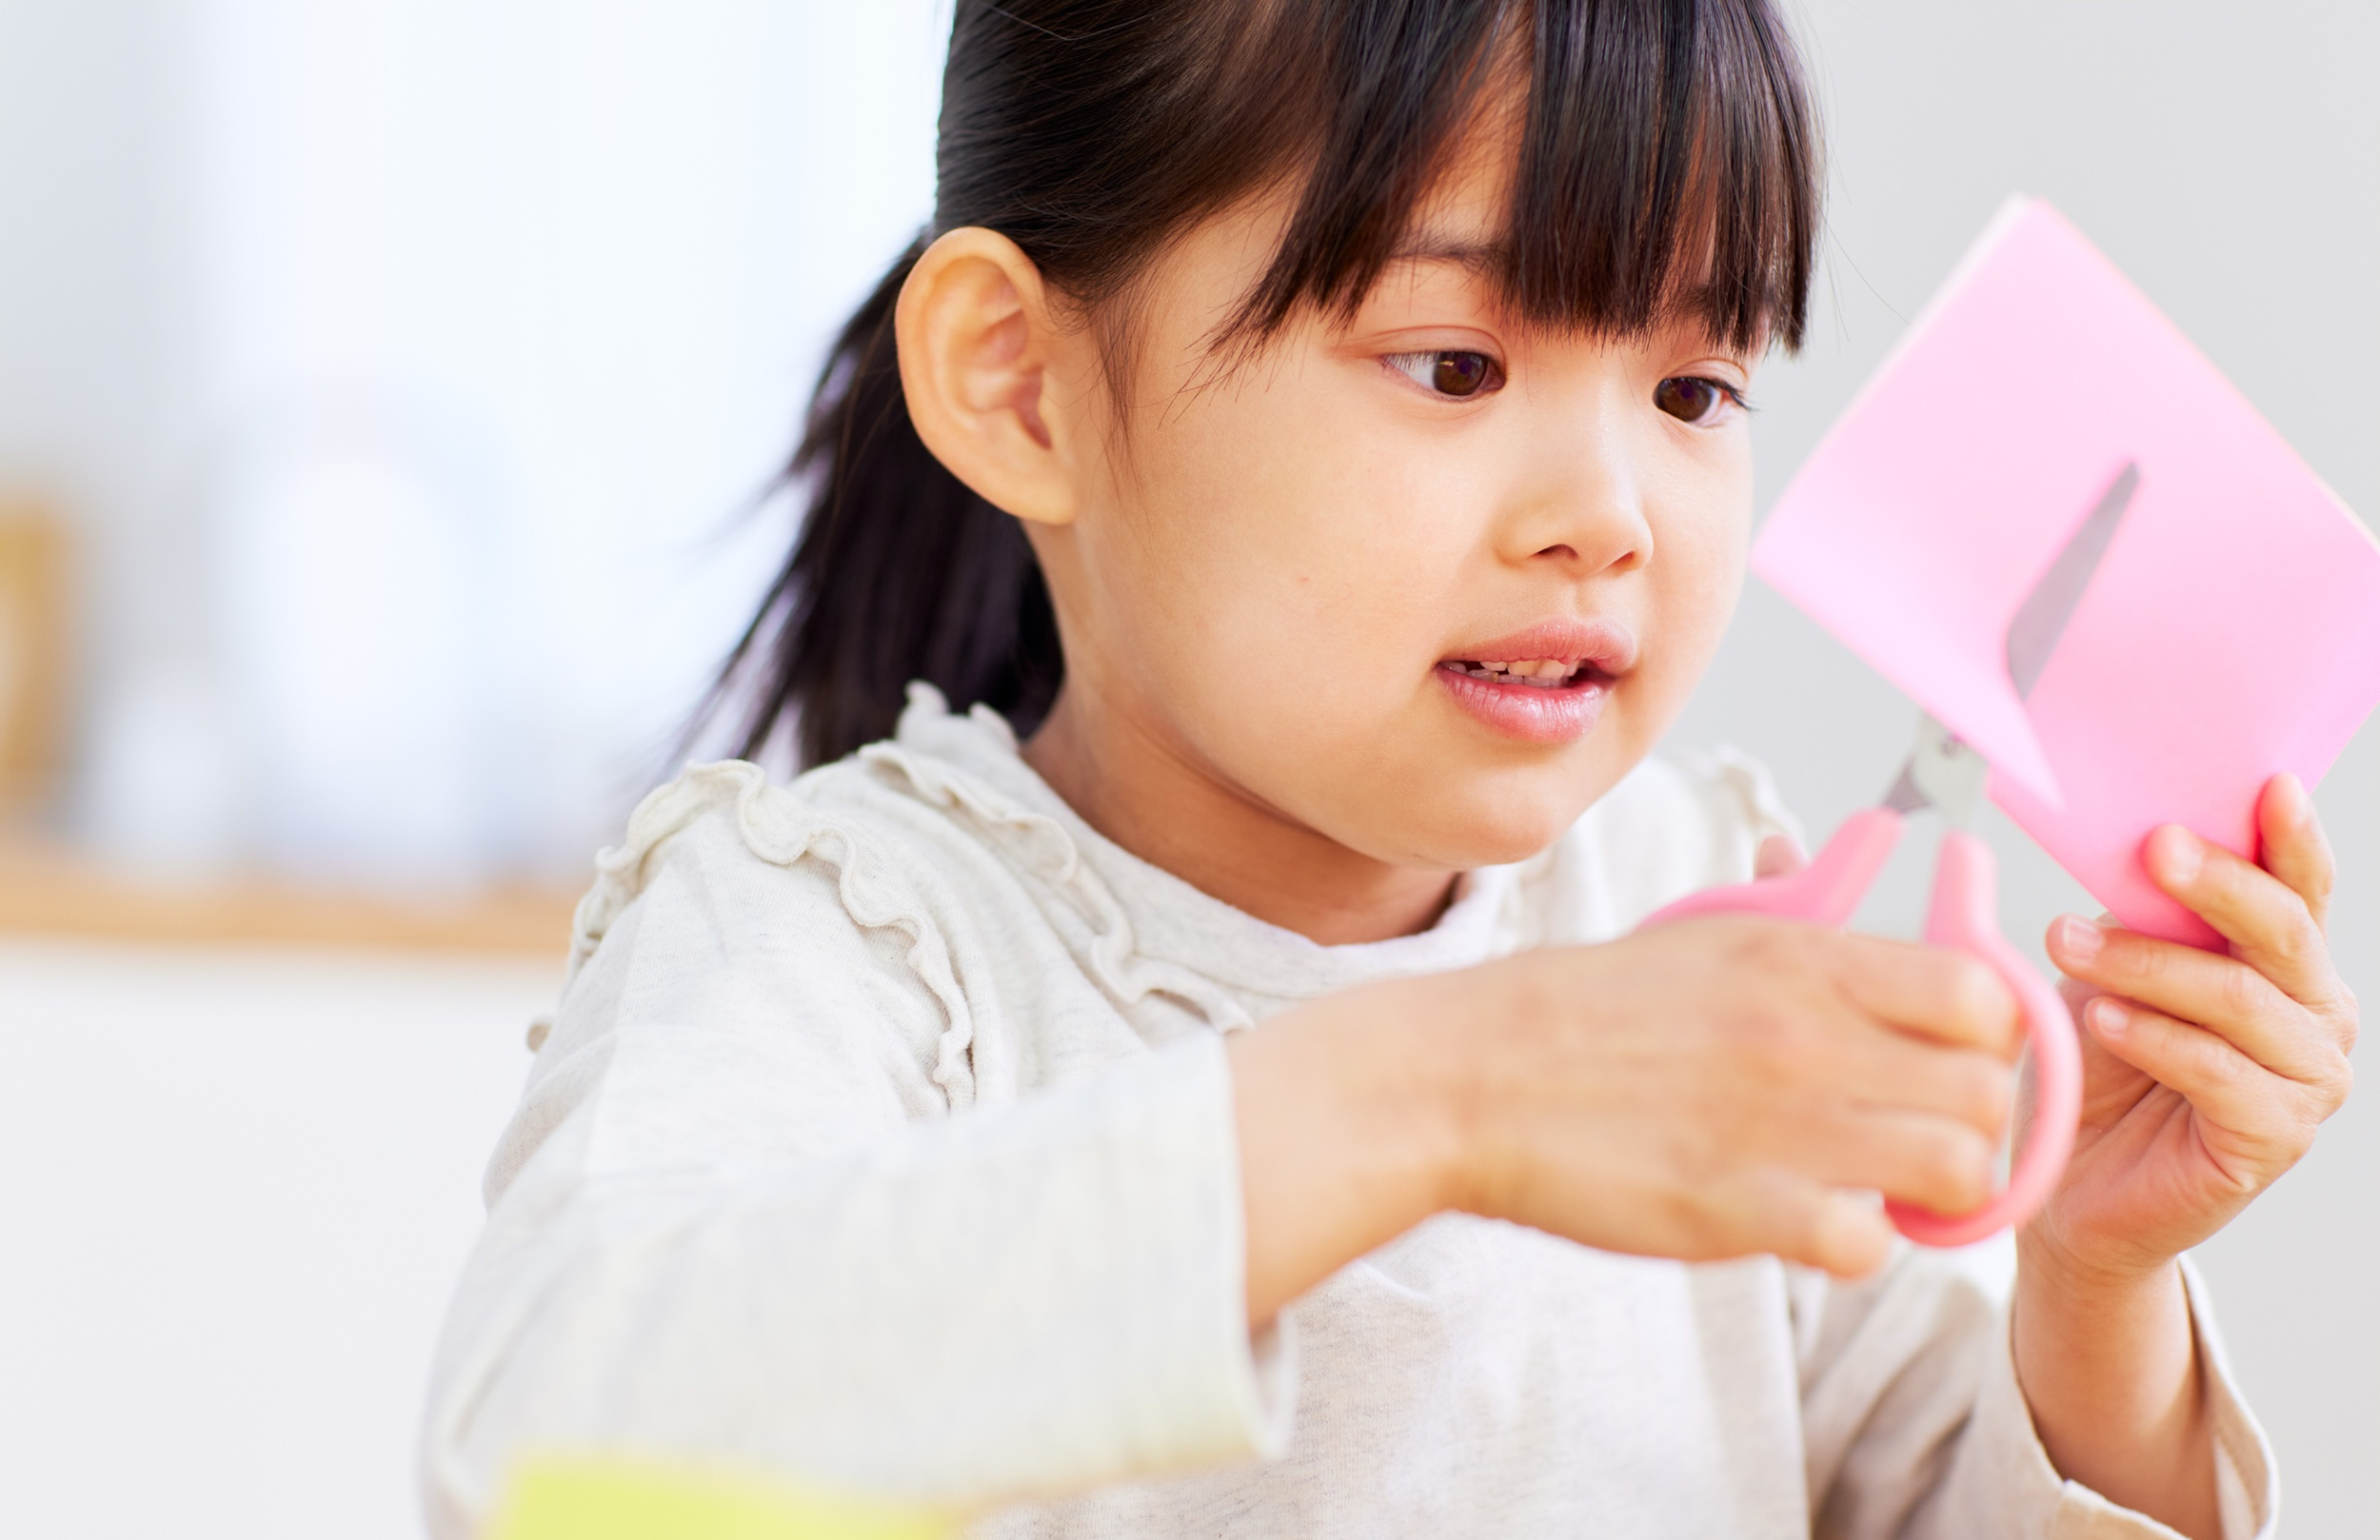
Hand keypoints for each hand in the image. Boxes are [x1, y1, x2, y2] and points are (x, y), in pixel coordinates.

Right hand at [1229, 901, 2020, 1325]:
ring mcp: (1777, 1125)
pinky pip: (1869, 1245)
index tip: (1950, 1054)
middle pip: (1984, 1089)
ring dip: (1930, 1188)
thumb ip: (1800, 902)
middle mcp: (1804, 1034)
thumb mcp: (1701, 929)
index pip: (1980, 992)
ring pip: (1954, 1168)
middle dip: (1968, 1120)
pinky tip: (1810, 1219)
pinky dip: (1854, 1242)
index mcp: (1798, 957)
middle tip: (1916, 1130)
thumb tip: (1873, 839)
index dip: (1987, 1034)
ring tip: (1878, 1182)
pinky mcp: (1738, 1209)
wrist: (1468, 1077)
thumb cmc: (1583, 1007)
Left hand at [2032, 772, 2356, 1281]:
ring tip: (2070, 944)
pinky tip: (2105, 1020)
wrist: (2076, 1180)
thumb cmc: (2104, 1061)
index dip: (2291, 838)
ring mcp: (2306, 1080)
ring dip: (2148, 964)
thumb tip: (2135, 835)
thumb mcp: (2121, 968)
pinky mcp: (2274, 1137)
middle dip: (2214, 883)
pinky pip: (2218, 1072)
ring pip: (2238, 999)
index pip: (2302, 887)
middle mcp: (2316, 1013)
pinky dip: (2156, 1038)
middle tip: (2152, 847)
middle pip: (2282, 931)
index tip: (2269, 786)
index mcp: (2287, 961)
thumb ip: (2147, 913)